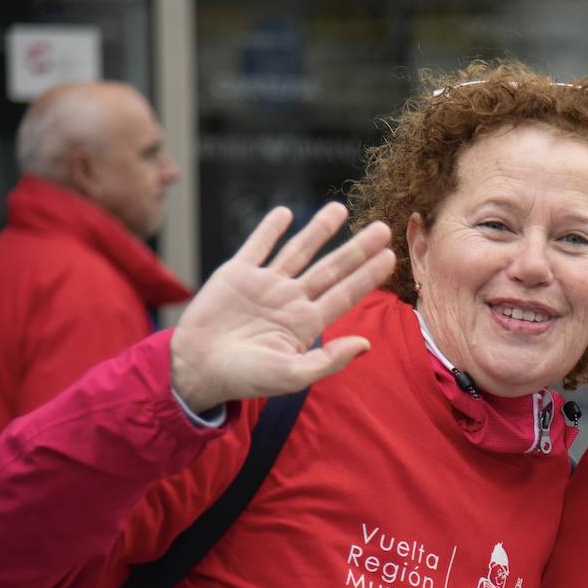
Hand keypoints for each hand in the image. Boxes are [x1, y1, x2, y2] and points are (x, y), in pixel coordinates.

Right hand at [170, 203, 394, 410]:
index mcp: (306, 323)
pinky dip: (270, 229)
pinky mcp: (237, 274)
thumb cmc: (246, 379)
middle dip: (356, 248)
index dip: (367, 275)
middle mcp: (290, 299)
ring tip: (340, 209)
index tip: (390, 256)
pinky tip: (287, 213)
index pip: (344, 294)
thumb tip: (366, 344)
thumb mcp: (292, 375)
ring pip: (298, 251)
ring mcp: (265, 284)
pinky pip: (257, 246)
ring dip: (319, 230)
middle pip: (330, 268)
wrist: (197, 369)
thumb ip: (329, 360)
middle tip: (382, 228)